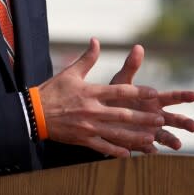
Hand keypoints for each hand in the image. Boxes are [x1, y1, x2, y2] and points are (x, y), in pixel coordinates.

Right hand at [38, 38, 164, 157]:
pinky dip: (115, 151)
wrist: (34, 112)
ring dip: (135, 136)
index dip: (139, 92)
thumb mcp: (70, 72)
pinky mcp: (82, 139)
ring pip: (116, 133)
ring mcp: (87, 126)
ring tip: (151, 137)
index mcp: (90, 91)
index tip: (154, 93)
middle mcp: (91, 109)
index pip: (119, 91)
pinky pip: (102, 146)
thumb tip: (96, 41)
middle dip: (143, 118)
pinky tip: (129, 154)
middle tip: (159, 119)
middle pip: (122, 114)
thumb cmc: (52, 90)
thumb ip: (87, 58)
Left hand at [109, 44, 193, 151]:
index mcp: (154, 100)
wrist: (102, 115)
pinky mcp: (140, 142)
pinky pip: (147, 147)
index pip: (172, 97)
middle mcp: (156, 116)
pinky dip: (150, 148)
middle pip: (174, 119)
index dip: (183, 96)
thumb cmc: (116, 96)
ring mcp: (150, 130)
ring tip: (177, 144)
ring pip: (165, 136)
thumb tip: (138, 46)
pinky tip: (153, 150)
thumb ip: (131, 67)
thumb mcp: (122, 81)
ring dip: (172, 139)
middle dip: (185, 122)